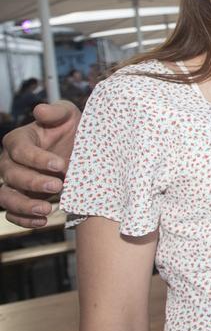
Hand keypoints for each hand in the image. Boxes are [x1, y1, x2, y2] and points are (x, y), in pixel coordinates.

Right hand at [0, 100, 80, 226]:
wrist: (83, 151)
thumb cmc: (72, 129)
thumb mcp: (69, 116)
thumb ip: (55, 111)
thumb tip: (40, 109)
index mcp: (18, 140)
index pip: (20, 151)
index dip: (38, 159)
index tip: (60, 164)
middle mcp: (10, 162)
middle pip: (11, 175)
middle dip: (33, 182)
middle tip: (58, 185)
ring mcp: (14, 183)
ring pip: (6, 196)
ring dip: (24, 205)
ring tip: (47, 209)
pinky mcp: (22, 199)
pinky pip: (12, 214)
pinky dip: (24, 220)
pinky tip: (43, 221)